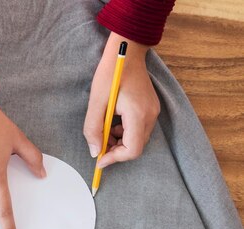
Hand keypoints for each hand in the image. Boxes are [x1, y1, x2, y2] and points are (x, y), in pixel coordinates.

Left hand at [83, 32, 160, 167]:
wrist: (127, 51)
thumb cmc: (111, 72)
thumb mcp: (96, 102)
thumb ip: (93, 129)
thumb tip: (95, 151)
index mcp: (138, 114)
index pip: (133, 150)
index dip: (115, 158)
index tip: (99, 159)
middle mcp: (150, 115)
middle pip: (136, 147)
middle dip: (116, 151)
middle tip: (99, 144)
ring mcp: (153, 111)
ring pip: (138, 139)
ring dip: (120, 141)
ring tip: (104, 130)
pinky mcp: (151, 108)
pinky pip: (139, 129)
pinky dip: (125, 132)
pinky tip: (113, 122)